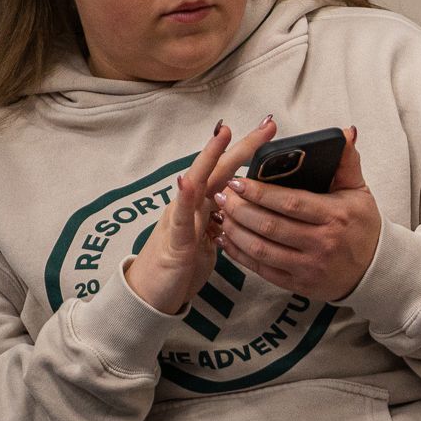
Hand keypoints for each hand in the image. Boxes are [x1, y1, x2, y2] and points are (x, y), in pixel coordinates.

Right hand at [125, 116, 278, 315]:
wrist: (150, 296)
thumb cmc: (182, 266)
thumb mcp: (211, 238)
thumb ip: (225, 219)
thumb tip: (250, 205)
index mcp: (203, 205)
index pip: (229, 171)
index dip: (248, 152)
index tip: (271, 129)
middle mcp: (190, 205)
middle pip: (217, 169)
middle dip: (241, 145)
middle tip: (266, 124)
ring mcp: (181, 220)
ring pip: (197, 184)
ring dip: (209, 158)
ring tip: (223, 135)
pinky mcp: (175, 242)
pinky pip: (181, 218)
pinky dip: (185, 199)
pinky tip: (188, 182)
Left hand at [214, 126, 382, 302]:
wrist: (374, 270)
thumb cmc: (363, 226)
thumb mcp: (359, 192)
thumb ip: (347, 162)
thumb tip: (345, 132)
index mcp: (335, 216)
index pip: (290, 202)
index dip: (260, 192)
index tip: (238, 180)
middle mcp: (322, 242)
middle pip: (270, 225)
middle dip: (240, 209)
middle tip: (222, 195)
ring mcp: (309, 266)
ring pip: (262, 248)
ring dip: (236, 231)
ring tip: (221, 214)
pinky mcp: (299, 284)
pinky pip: (262, 269)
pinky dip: (241, 255)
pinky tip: (228, 240)